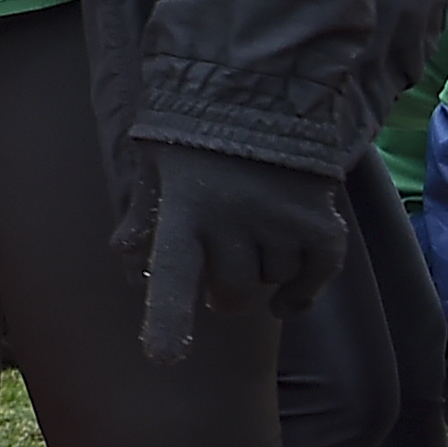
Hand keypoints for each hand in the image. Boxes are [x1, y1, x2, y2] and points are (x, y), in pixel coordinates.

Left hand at [134, 141, 344, 362]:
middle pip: (231, 293)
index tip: (163, 356)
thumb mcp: (157, 164)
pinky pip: (315, 275)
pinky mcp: (320, 220)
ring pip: (272, 281)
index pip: (173, 271)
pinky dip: (302, 291)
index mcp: (185, 207)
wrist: (265, 90)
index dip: (168, 318)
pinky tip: (287, 299)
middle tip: (217, 276)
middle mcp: (235, 218)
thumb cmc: (196, 132)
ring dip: (260, 272)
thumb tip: (128, 261)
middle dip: (222, 292)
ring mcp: (281, 221)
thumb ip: (145, 215)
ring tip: (252, 240)